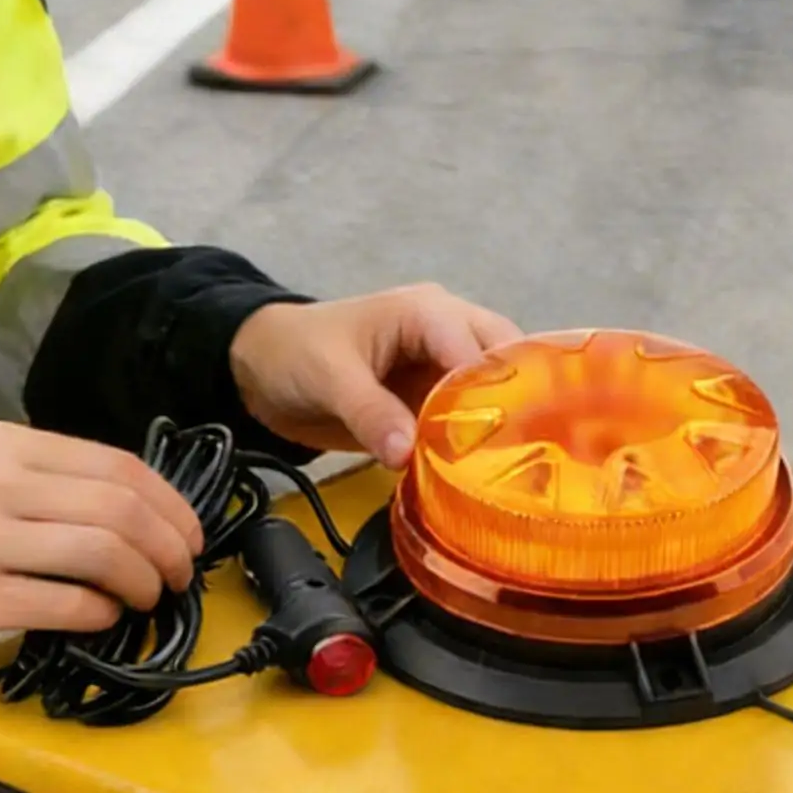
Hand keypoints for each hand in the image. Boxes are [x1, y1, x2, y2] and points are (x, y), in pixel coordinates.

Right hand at [0, 420, 203, 677]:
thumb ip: (32, 481)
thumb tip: (123, 510)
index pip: (111, 461)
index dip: (166, 500)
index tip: (187, 531)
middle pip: (116, 504)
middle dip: (167, 543)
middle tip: (178, 572)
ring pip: (98, 550)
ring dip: (142, 580)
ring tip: (148, 598)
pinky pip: (60, 602)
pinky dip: (99, 612)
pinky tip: (104, 619)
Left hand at [229, 286, 521, 470]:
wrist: (262, 368)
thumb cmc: (295, 351)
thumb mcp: (329, 377)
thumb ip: (369, 412)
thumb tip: (408, 454)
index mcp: (427, 312)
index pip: (481, 350)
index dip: (498, 394)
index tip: (506, 445)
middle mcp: (448, 334)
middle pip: (507, 365)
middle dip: (520, 407)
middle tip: (529, 461)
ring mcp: (443, 368)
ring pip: (497, 392)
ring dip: (505, 428)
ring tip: (519, 475)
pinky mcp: (433, 401)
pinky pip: (470, 420)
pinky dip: (481, 444)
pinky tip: (492, 479)